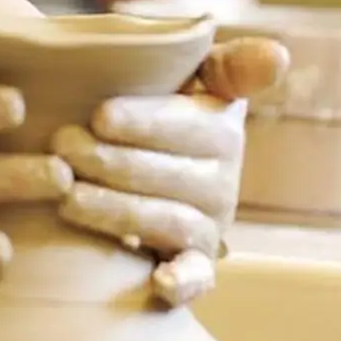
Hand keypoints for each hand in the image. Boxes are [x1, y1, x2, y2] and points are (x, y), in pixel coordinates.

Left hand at [50, 36, 287, 307]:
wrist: (131, 159)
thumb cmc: (150, 105)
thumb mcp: (185, 72)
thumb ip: (227, 62)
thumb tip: (279, 57)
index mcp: (222, 127)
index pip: (192, 123)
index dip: (148, 122)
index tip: (100, 116)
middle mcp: (224, 179)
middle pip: (172, 174)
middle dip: (112, 161)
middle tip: (61, 147)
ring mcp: (210, 225)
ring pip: (170, 221)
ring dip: (118, 211)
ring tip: (68, 197)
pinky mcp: (195, 264)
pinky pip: (198, 278)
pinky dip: (184, 281)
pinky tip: (160, 283)